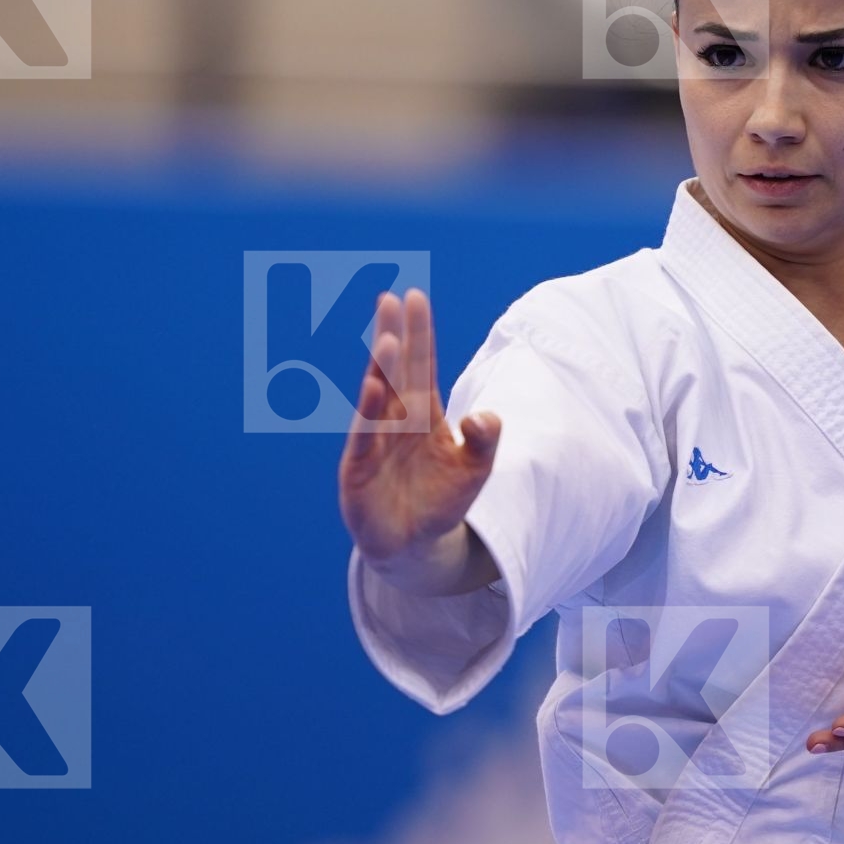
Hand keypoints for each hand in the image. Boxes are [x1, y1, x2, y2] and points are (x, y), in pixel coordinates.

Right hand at [338, 288, 501, 563]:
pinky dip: (369, 414)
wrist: (414, 546)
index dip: (419, 334)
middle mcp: (395, 421)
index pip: (420, 366)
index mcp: (422, 414)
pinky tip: (373, 388)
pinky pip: (364, 437)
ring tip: (387, 338)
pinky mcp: (358, 469)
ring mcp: (374, 442)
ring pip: (379, 399)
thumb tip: (485, 416)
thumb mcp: (475, 470)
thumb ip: (484, 441)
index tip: (415, 297)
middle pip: (395, 372)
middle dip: (394, 336)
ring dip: (381, 369)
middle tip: (390, 300)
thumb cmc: (442, 501)